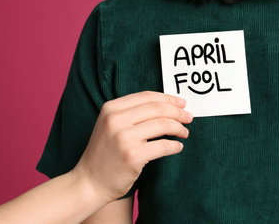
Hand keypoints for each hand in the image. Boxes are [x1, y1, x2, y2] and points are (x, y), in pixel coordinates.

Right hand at [73, 91, 192, 202]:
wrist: (89, 182)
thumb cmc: (105, 153)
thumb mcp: (110, 125)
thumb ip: (131, 114)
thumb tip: (166, 106)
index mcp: (111, 109)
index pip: (146, 96)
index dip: (168, 98)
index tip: (181, 104)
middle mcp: (116, 120)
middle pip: (157, 108)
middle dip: (178, 112)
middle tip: (189, 117)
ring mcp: (124, 138)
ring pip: (163, 125)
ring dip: (179, 128)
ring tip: (184, 133)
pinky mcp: (133, 156)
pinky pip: (163, 146)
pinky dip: (175, 146)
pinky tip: (177, 147)